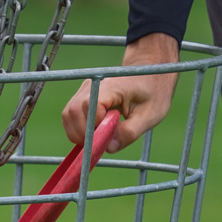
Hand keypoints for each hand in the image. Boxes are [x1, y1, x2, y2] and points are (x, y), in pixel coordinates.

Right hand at [62, 33, 179, 152]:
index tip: (106, 137)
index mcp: (112, 87)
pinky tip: (93, 133)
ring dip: (78, 133)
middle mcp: (93, 85)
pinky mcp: (81, 96)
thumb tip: (108, 148)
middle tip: (100, 143)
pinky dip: (78, 129)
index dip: (93, 127)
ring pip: (68, 115)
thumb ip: (129, 133)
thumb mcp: (149, 116)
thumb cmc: (153, 92)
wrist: (150, 73)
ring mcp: (85, 89)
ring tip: (97, 138)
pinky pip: (71, 115)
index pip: (89, 107)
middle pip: (73, 112)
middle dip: (82, 134)